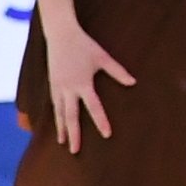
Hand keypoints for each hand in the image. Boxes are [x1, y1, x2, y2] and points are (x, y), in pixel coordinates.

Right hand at [43, 19, 132, 151]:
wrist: (60, 34)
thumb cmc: (84, 45)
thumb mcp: (103, 57)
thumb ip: (117, 71)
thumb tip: (132, 82)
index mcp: (82, 83)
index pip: (93, 107)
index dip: (101, 121)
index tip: (107, 135)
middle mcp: (68, 88)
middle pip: (71, 116)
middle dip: (73, 134)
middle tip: (75, 151)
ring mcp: (58, 87)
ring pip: (59, 113)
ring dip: (61, 128)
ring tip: (63, 143)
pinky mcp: (52, 84)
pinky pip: (54, 105)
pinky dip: (56, 117)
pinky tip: (58, 124)